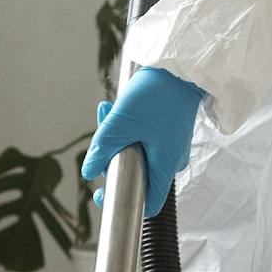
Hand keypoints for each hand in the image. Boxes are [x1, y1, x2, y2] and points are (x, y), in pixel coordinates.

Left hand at [81, 66, 203, 216]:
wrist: (182, 67)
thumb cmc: (156, 96)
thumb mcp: (121, 124)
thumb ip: (102, 150)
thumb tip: (89, 172)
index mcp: (164, 167)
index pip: (147, 203)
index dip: (123, 201)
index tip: (103, 192)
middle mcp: (170, 161)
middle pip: (135, 173)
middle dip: (111, 156)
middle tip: (99, 137)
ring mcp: (170, 146)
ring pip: (136, 151)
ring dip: (116, 136)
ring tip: (105, 111)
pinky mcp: (168, 130)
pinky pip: (143, 137)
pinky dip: (127, 127)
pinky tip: (115, 107)